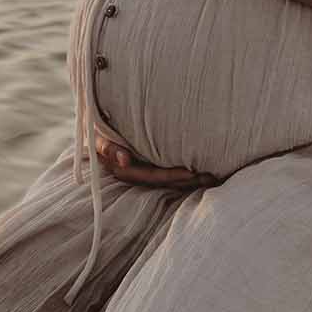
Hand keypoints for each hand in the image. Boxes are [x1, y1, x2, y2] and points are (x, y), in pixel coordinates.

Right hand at [95, 136, 219, 190]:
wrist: (97, 130)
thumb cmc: (99, 132)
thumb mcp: (98, 139)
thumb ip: (108, 148)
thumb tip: (124, 161)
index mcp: (125, 170)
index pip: (153, 175)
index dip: (172, 175)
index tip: (191, 172)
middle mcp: (137, 174)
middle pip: (166, 181)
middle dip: (188, 180)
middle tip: (210, 176)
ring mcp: (145, 172)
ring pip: (171, 179)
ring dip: (192, 180)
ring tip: (213, 176)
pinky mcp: (152, 166)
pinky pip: (171, 172)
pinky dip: (187, 174)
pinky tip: (205, 173)